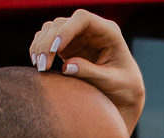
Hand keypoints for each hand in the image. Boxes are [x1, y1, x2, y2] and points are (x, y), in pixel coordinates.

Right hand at [29, 9, 144, 134]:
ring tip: (39, 68)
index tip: (56, 49)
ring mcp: (78, 37)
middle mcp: (92, 30)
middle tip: (42, 66)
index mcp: (109, 32)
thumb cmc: (125, 87)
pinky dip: (40, 49)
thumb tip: (66, 66)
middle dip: (49, 42)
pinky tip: (38, 64)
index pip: (83, 19)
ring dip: (41, 45)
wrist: (125, 93)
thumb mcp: (112, 82)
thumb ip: (91, 73)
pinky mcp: (68, 46)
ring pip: (51, 29)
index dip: (66, 30)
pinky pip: (48, 41)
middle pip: (62, 23)